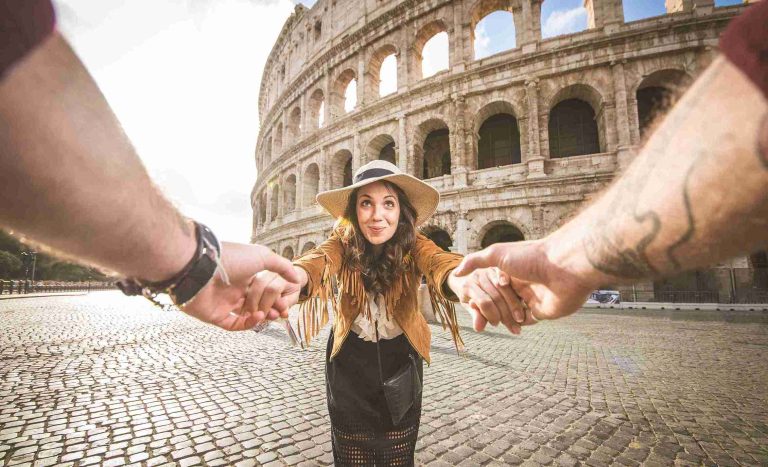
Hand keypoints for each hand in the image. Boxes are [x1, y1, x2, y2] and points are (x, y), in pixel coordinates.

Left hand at [180, 242, 301, 330]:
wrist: (201, 267)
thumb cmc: (230, 257)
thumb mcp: (262, 256)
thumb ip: (282, 266)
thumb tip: (296, 278)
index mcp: (243, 275)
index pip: (262, 289)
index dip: (275, 296)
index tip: (286, 301)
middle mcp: (233, 289)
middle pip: (256, 303)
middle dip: (271, 308)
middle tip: (282, 311)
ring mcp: (223, 303)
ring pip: (247, 315)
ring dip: (262, 316)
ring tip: (272, 315)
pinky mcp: (215, 315)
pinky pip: (234, 324)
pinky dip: (248, 323)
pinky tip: (258, 317)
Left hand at [447, 267, 525, 333]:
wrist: (465, 277)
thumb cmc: (469, 296)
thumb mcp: (470, 307)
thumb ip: (476, 316)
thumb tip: (479, 328)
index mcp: (467, 286)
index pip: (484, 302)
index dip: (492, 315)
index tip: (497, 324)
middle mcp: (478, 276)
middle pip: (496, 297)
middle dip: (506, 315)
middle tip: (514, 328)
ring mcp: (489, 270)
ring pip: (505, 289)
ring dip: (515, 306)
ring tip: (521, 321)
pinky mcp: (500, 268)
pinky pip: (511, 280)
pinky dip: (517, 294)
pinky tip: (524, 305)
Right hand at [452, 240, 596, 322]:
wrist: (563, 268)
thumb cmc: (530, 257)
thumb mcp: (497, 254)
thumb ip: (475, 261)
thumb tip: (456, 272)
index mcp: (513, 269)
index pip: (493, 284)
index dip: (482, 292)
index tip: (469, 299)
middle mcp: (523, 283)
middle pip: (502, 299)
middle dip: (491, 307)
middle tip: (477, 313)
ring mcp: (534, 298)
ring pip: (513, 312)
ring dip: (502, 317)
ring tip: (488, 322)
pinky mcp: (543, 311)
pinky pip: (528, 321)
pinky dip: (516, 324)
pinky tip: (503, 326)